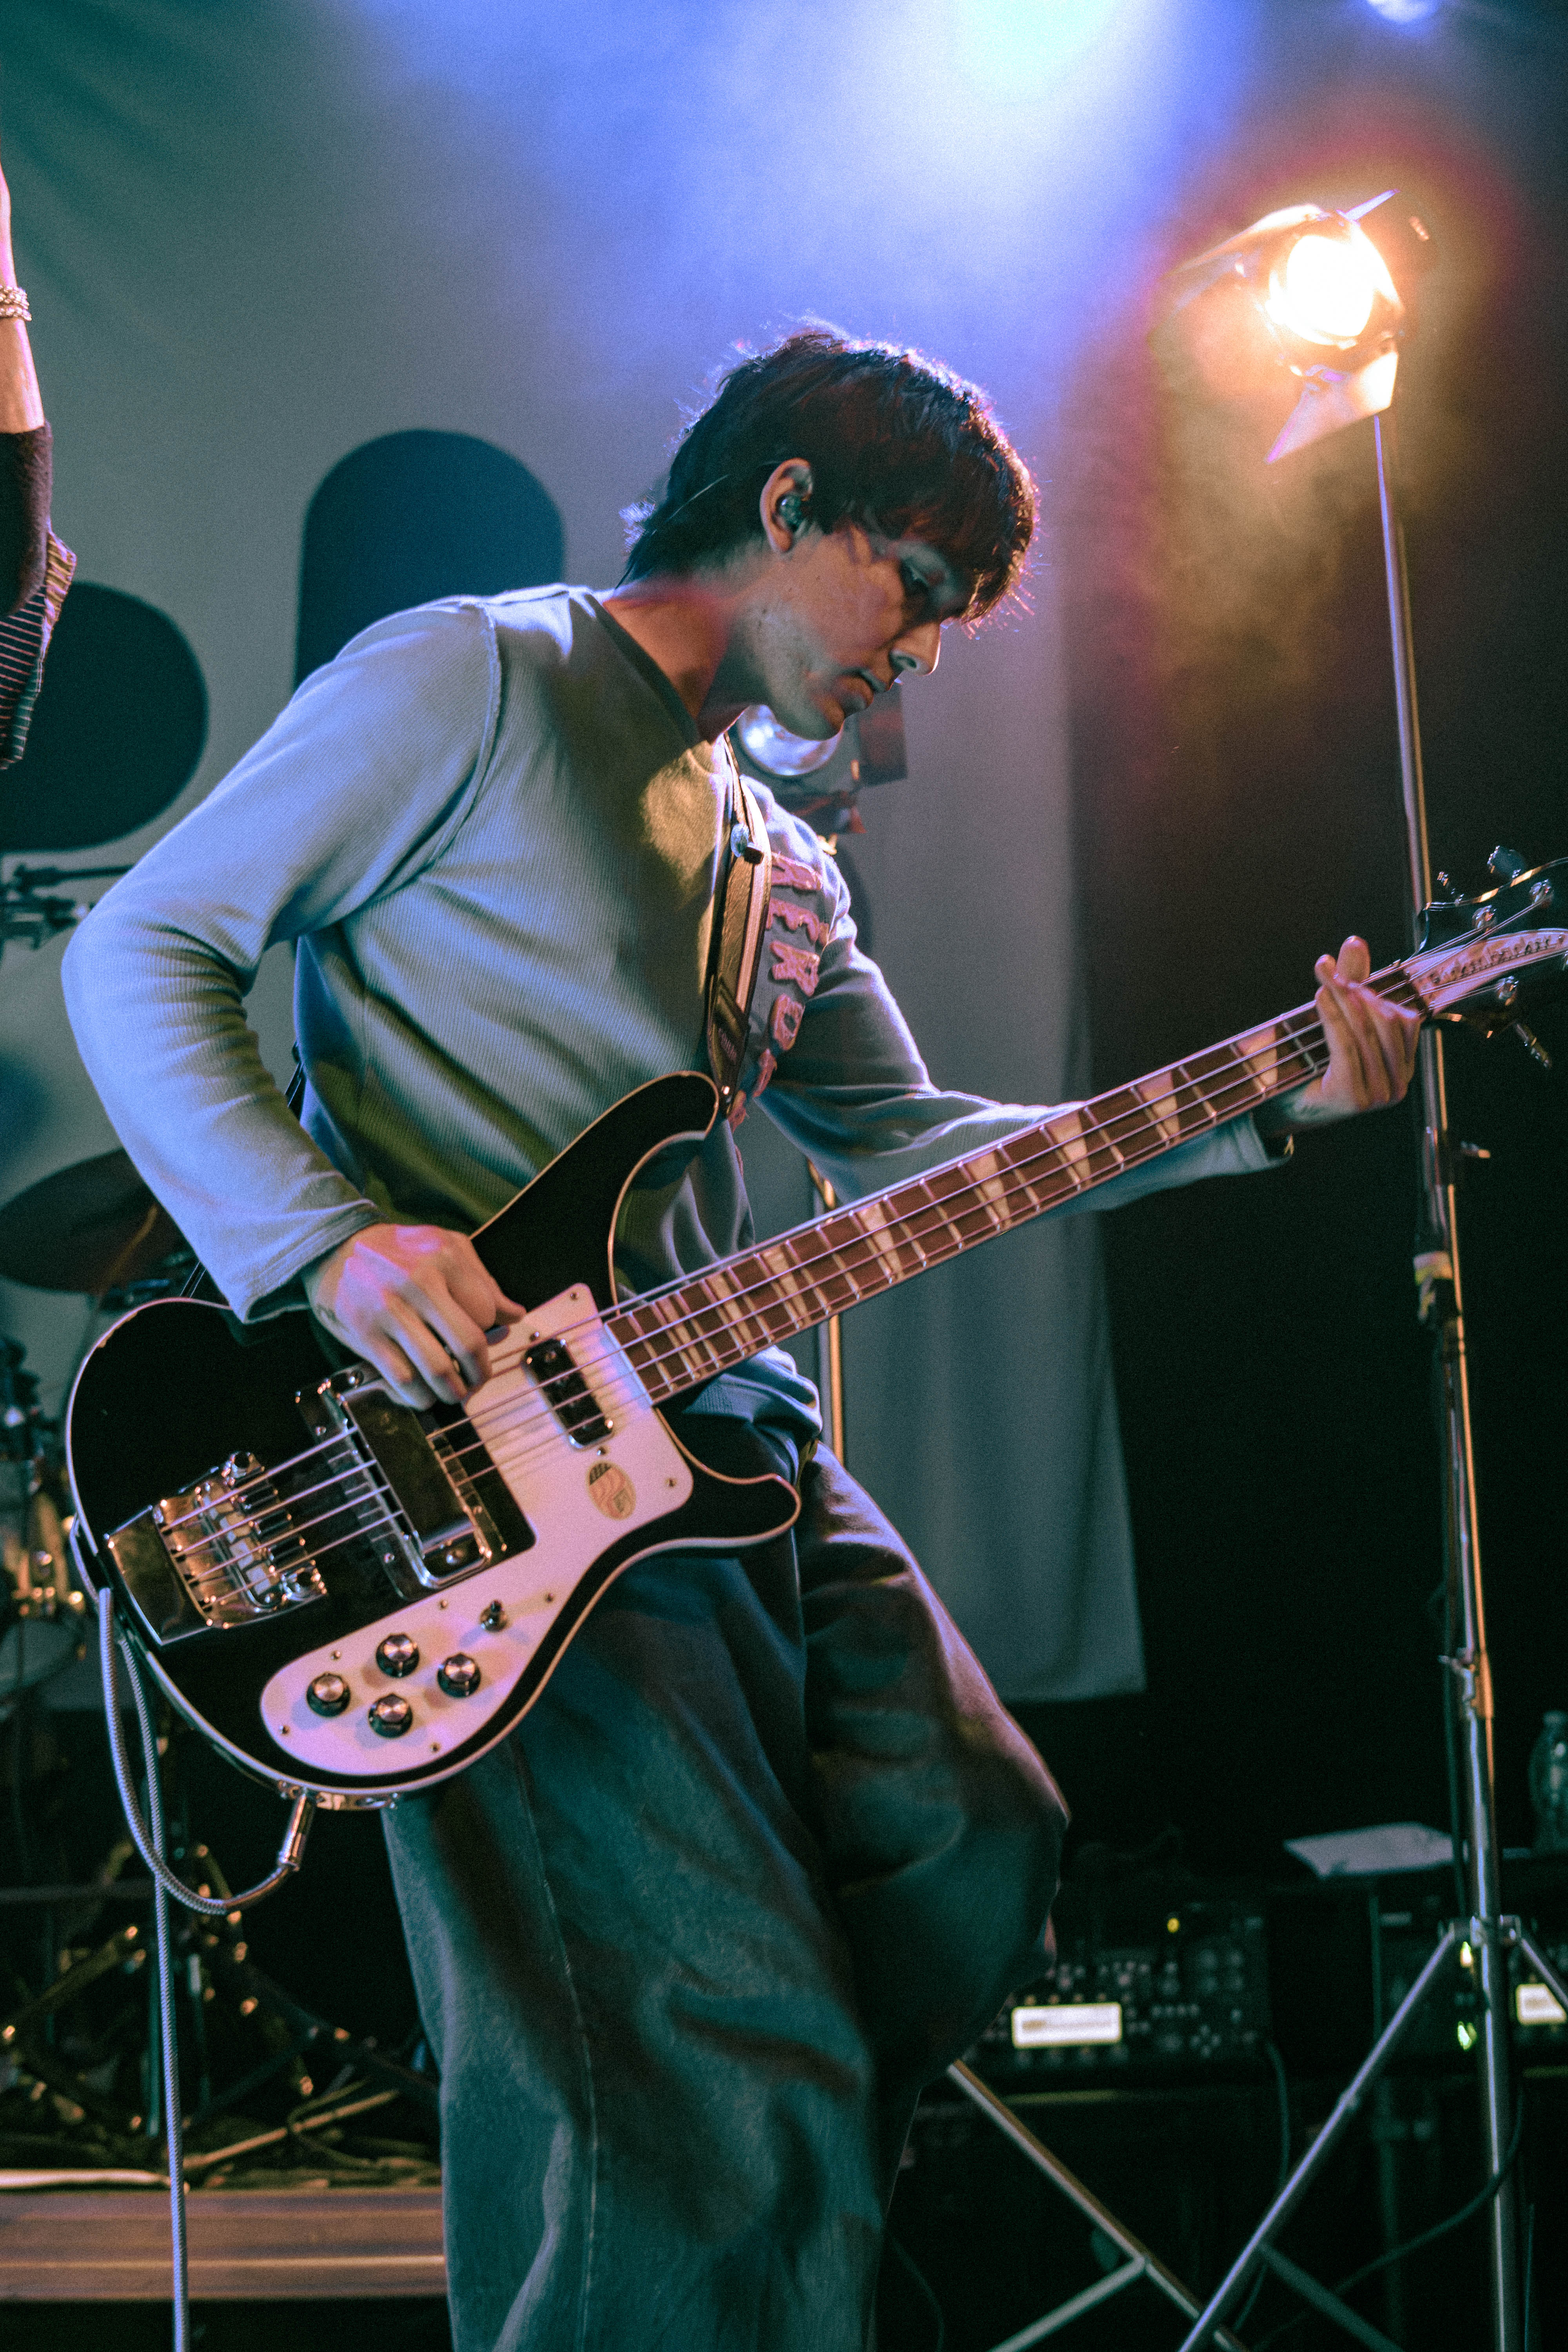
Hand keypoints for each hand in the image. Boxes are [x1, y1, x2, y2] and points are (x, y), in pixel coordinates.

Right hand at [305, 1223, 523, 1409]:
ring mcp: (389, 1310)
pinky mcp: (365, 1333)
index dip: (489, 1335)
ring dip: (452, 1392)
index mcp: (444, 1258)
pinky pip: (401, 1378)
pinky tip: (423, 1394)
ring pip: (435, 1369)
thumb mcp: (445, 1246)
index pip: (485, 1313)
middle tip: (477, 1381)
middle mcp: (418, 1283)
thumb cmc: (398, 1250)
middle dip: (479, 1373)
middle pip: (467, 1345)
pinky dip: (418, 1395)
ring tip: (454, 1393)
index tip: (482, 1343)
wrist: (333, 1246)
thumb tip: (515, 1315)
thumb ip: (483, 1280)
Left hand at [1260, 935, 1419, 1134]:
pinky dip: (1332, 1018)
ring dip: (1342, 1000)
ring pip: (1364, 1032)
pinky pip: (1346, 1047)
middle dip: (1356, 992)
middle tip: (1329, 971)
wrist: (1285, 1107)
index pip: (1405, 1021)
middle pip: (1384, 1022)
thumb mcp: (1339, 1020)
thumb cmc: (1315, 1065)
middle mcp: (1398, 1085)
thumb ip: (1352, 984)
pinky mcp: (1353, 1097)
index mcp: (1403, 1068)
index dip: (1377, 994)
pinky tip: (1321, 997)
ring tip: (1324, 980)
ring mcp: (1378, 1095)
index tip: (1345, 974)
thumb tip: (1355, 941)